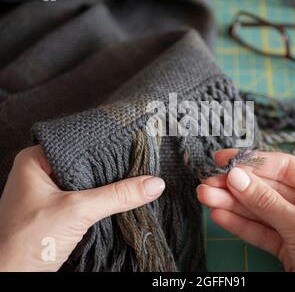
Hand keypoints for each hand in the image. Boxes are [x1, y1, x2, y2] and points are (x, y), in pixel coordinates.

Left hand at [0, 146, 164, 271]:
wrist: (13, 280)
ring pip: (86, 181)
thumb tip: (153, 184)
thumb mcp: (77, 211)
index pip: (79, 144)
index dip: (106, 144)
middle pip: (84, 163)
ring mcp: (48, 193)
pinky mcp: (57, 210)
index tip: (134, 143)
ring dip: (107, 184)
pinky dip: (101, 198)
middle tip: (140, 160)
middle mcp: (40, 173)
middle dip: (110, 166)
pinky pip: (84, 196)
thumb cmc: (27, 242)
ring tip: (135, 175)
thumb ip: (116, 196)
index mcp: (35, 161)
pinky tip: (119, 196)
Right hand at [197, 149, 294, 271]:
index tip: (224, 159)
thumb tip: (236, 177)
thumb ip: (266, 202)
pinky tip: (220, 215)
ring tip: (205, 196)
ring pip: (260, 210)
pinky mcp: (288, 245)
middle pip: (268, 188)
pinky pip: (261, 230)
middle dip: (236, 187)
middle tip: (208, 183)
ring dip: (232, 204)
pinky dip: (241, 224)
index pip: (284, 167)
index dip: (252, 162)